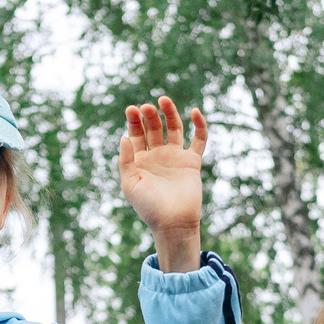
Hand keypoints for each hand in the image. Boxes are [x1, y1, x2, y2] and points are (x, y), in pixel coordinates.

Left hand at [118, 95, 207, 272]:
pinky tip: (194, 112)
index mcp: (140, 160)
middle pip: (154, 128)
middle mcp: (157, 156)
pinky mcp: (192, 162)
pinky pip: (198, 140)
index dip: (133, 121)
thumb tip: (124, 137)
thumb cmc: (148, 207)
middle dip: (150, 116)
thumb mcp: (130, 183)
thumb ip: (126, 160)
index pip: (136, 134)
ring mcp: (175, 157)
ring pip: (174, 128)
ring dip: (170, 113)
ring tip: (163, 100)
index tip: (131, 110)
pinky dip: (199, 126)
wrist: (173, 223)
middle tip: (147, 107)